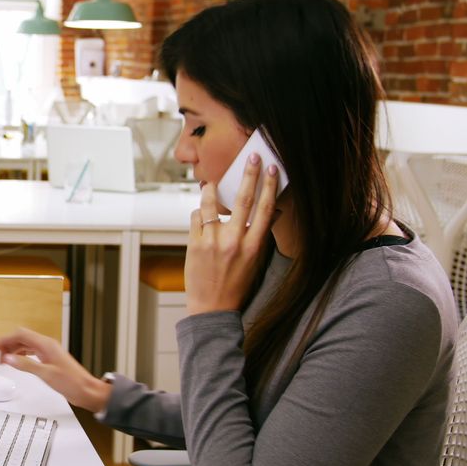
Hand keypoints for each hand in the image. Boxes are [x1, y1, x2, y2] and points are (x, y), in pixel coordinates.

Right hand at [0, 328, 110, 411]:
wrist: (86, 391)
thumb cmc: (72, 382)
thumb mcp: (45, 374)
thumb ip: (25, 364)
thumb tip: (8, 357)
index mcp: (46, 344)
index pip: (20, 335)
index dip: (4, 339)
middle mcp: (46, 345)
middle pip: (21, 338)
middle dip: (6, 344)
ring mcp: (48, 352)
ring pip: (25, 344)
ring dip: (12, 350)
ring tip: (3, 359)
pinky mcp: (49, 359)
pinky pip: (30, 351)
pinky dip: (20, 355)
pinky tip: (16, 361)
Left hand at [186, 153, 278, 314]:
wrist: (212, 308)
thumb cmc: (236, 285)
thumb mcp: (256, 262)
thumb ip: (260, 236)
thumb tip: (271, 211)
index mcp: (254, 246)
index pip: (265, 209)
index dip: (269, 186)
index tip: (272, 169)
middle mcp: (234, 241)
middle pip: (243, 200)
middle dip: (248, 175)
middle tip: (252, 157)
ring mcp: (212, 242)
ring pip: (211, 204)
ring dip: (212, 190)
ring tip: (212, 183)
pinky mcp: (194, 244)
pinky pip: (196, 217)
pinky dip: (199, 213)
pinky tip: (202, 216)